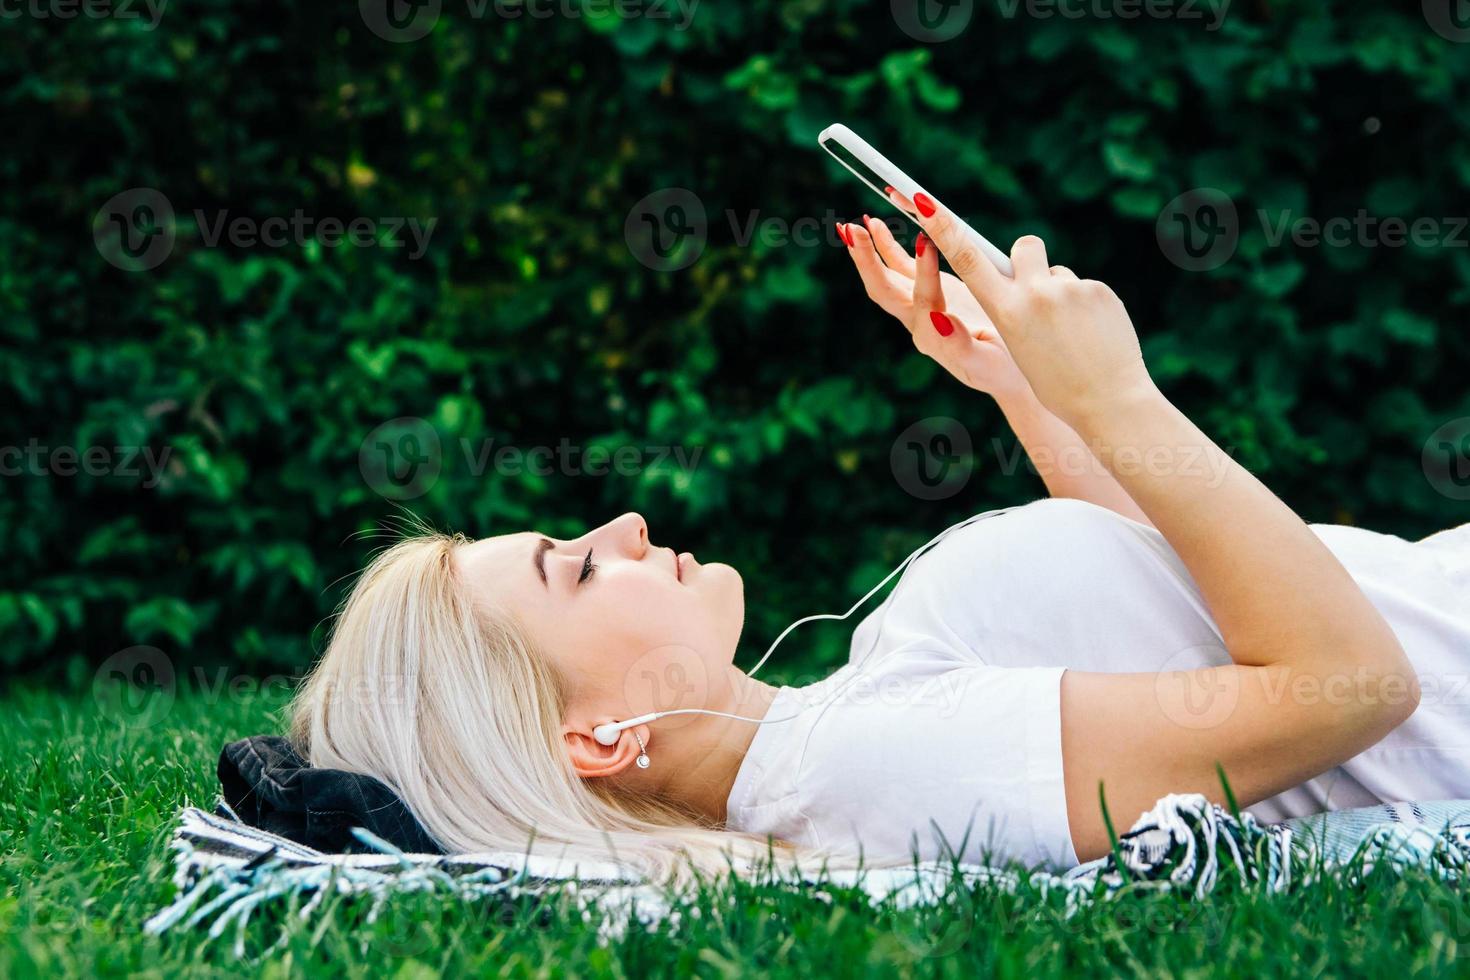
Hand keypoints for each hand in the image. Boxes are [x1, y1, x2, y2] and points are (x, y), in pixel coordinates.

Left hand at [840, 215, 1029, 401]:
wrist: (1004, 373)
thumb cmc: (1000, 371)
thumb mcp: (984, 362)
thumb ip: (958, 344)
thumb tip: (938, 320)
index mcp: (930, 336)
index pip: (921, 300)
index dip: (923, 272)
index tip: (926, 243)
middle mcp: (917, 320)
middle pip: (883, 288)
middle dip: (866, 260)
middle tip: (852, 231)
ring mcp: (918, 304)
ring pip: (887, 275)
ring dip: (869, 249)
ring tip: (853, 224)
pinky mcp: (927, 291)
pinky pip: (899, 266)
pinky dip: (886, 245)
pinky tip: (875, 225)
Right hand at [900, 191, 1156, 428]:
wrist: (1110, 401)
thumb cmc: (1058, 385)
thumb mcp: (1019, 348)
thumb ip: (1016, 310)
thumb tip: (1028, 283)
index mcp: (1005, 313)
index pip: (967, 259)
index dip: (944, 227)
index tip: (925, 201)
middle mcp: (1033, 294)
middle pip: (1023, 247)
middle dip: (1027, 259)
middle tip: (1038, 289)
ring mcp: (1068, 289)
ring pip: (1056, 273)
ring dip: (1059, 291)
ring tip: (1072, 331)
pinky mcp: (1097, 290)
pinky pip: (1083, 286)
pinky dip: (1086, 306)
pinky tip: (1093, 334)